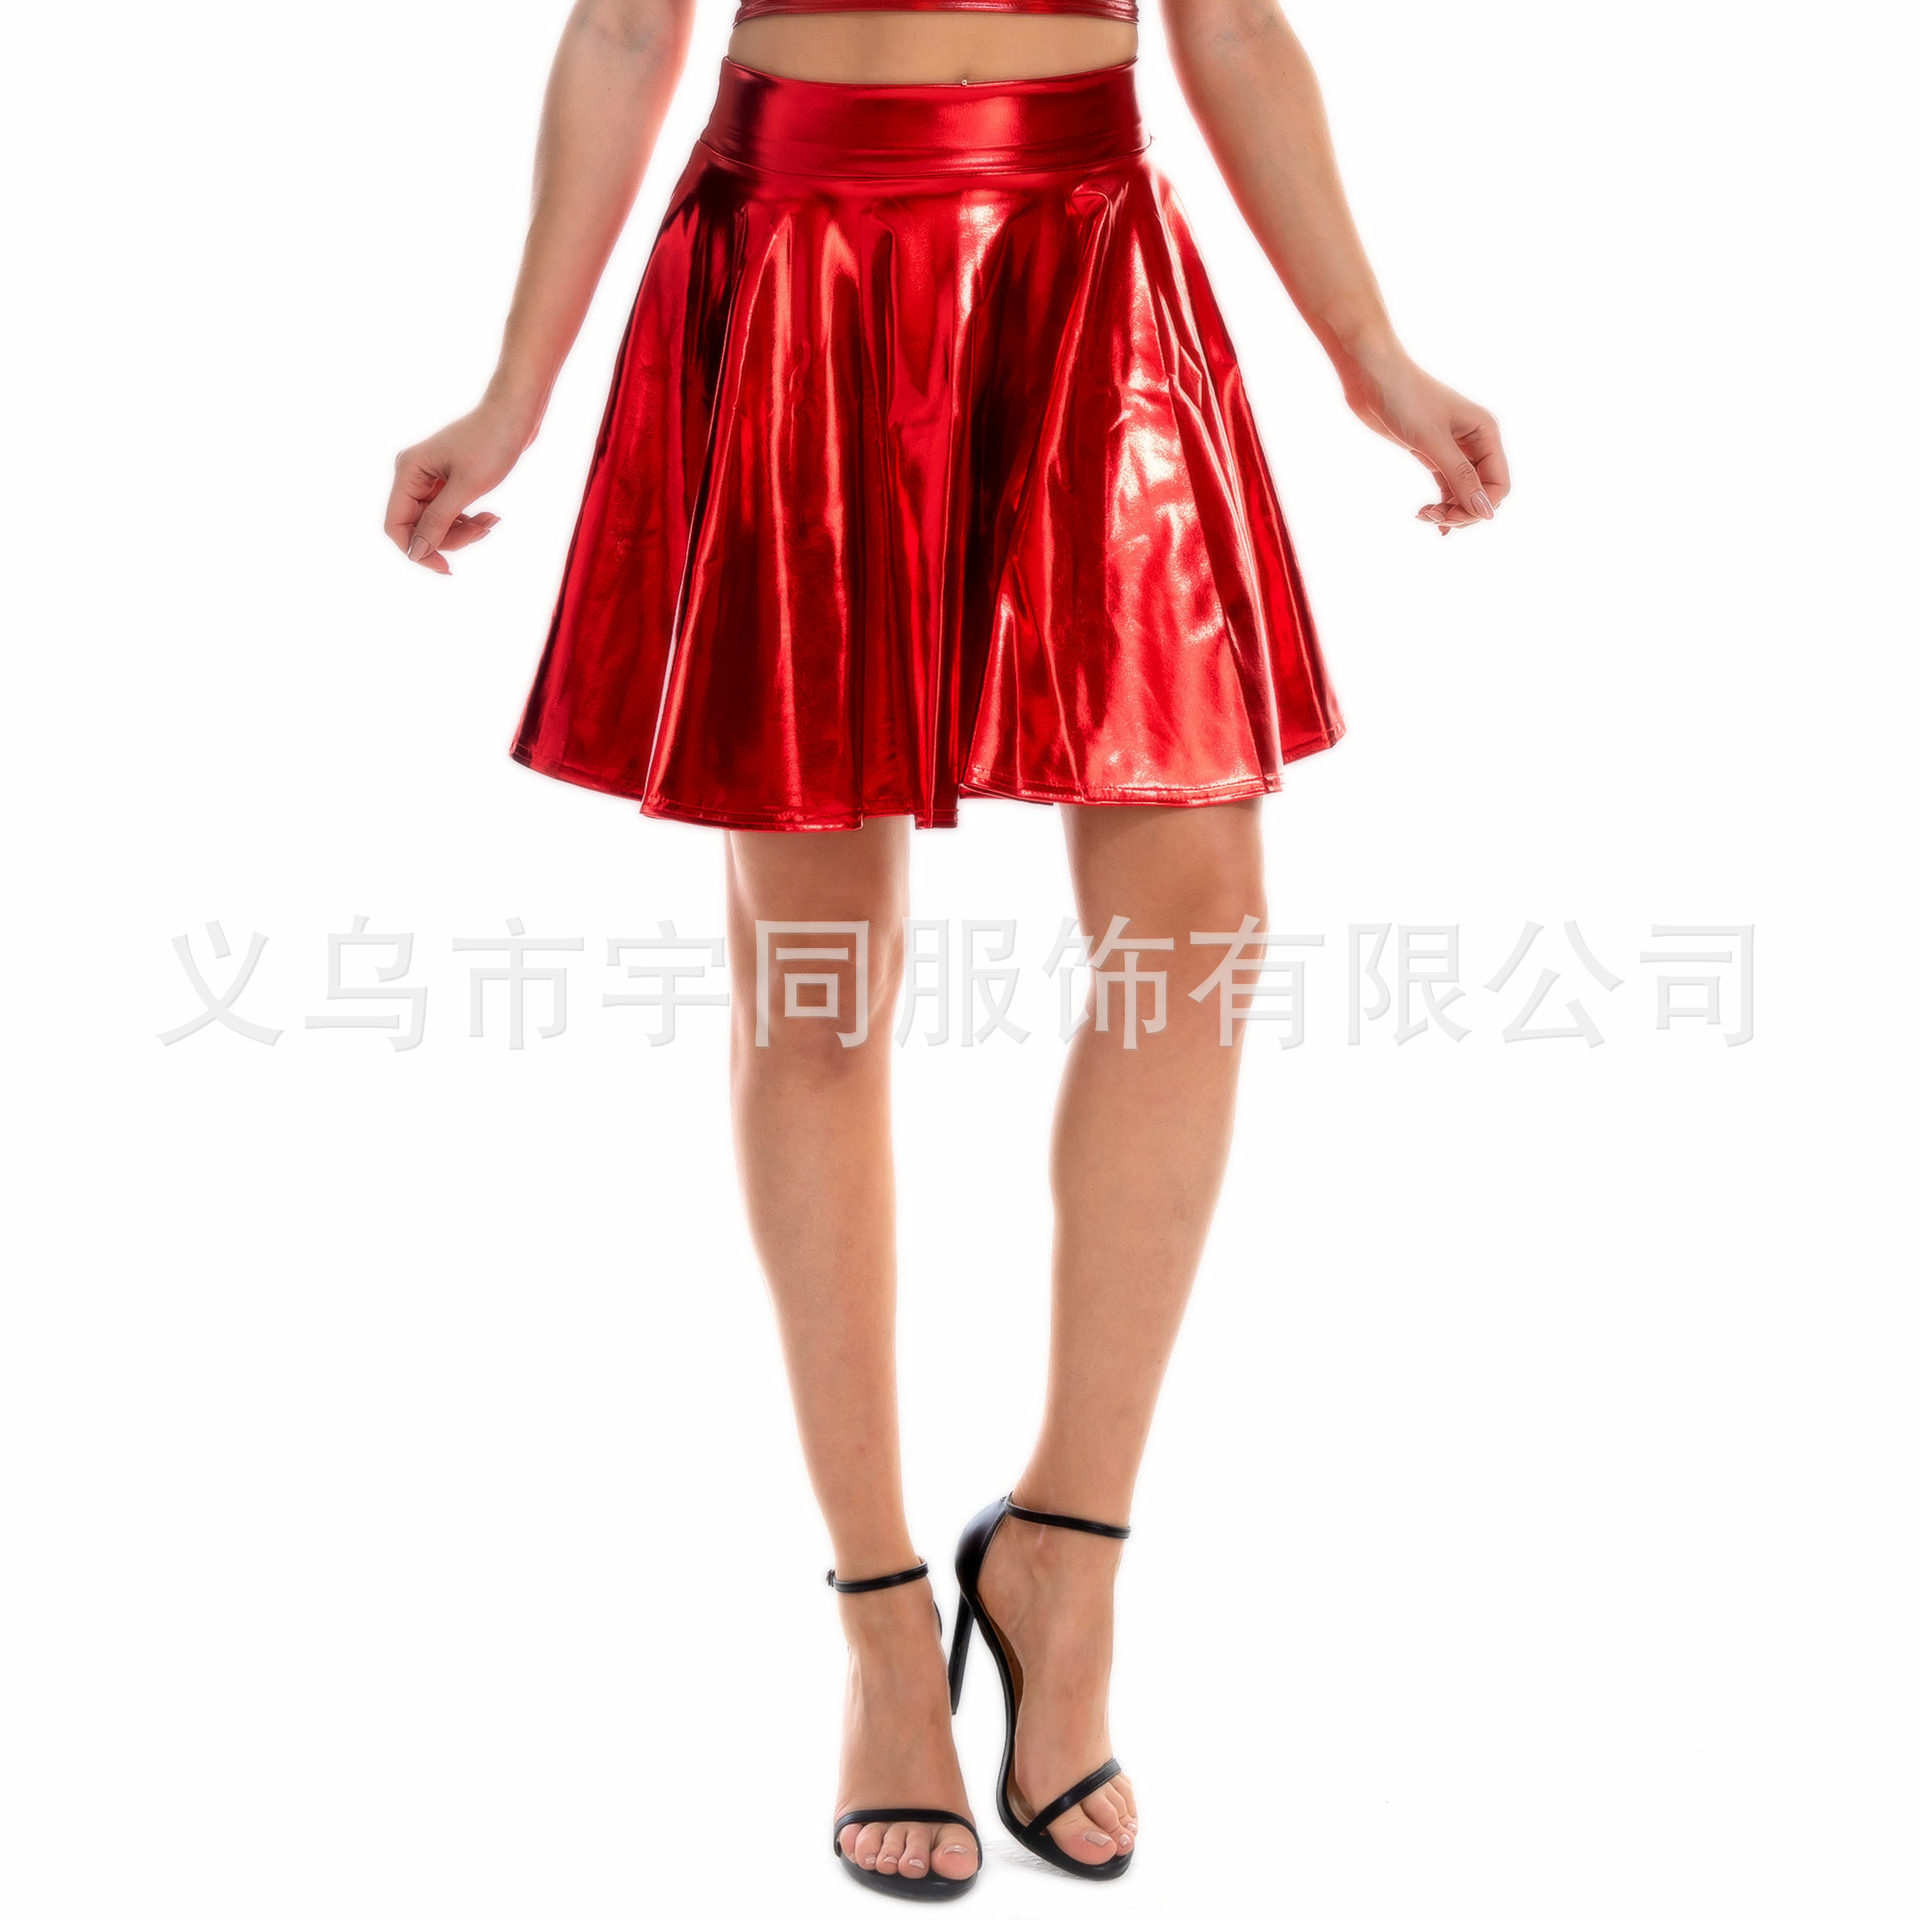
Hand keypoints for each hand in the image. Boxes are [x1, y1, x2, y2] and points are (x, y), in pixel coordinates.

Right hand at [385, 398, 535, 573]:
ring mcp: (430, 478)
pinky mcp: (448, 481)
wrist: (514, 415)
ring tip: (491, 521)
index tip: (446, 567)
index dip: (417, 550)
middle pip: (419, 528)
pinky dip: (470, 521)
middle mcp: (413, 475)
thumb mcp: (465, 488)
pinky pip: (451, 514)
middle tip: (483, 531)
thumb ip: (438, 521)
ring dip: (465, 531)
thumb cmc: (491, 444)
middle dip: (451, 538)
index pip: (396, 525)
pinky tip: (492, 517)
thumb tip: (416, 552)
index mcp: (408, 472)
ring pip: (437, 524)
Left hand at [1339, 343, 1509, 536]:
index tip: (1451, 518)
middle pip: (1482, 491)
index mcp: (1486, 433)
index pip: (1498, 484)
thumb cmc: (1405, 399)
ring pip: (1463, 491)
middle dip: (1463, 511)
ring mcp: (1454, 448)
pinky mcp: (1432, 452)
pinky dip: (1440, 503)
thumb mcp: (1433, 441)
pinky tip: (1425, 515)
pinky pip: (1446, 485)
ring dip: (1449, 510)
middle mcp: (1475, 441)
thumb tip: (1485, 513)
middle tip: (1434, 519)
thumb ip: (1460, 478)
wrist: (1372, 375)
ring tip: (1424, 516)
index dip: (1480, 507)